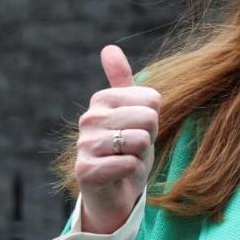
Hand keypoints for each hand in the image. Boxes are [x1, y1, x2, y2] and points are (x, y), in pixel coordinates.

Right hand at [74, 45, 159, 234]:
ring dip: (141, 156)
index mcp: (102, 100)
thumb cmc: (126, 149)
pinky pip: (130, 164)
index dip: (154, 119)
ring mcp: (84, 144)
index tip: (139, 130)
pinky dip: (133, 172)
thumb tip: (108, 48)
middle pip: (148, 117)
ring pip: (139, 140)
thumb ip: (123, 81)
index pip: (152, 99)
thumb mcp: (132, 112)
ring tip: (127, 159)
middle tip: (135, 148)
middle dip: (149, 137)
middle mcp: (89, 118)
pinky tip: (120, 175)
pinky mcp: (86, 170)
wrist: (115, 192)